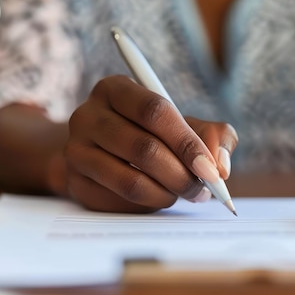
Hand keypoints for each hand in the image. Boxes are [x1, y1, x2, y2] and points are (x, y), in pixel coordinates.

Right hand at [64, 75, 237, 212]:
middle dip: (182, 175)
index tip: (210, 169)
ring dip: (167, 194)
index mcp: (115, 89)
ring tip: (183, 194)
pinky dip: (148, 205)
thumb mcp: (186, 125)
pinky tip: (158, 197)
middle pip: (143, 148)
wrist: (105, 153)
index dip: (186, 142)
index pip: (154, 111)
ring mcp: (76, 150)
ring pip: (130, 180)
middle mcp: (87, 115)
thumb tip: (220, 166)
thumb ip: (213, 136)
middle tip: (203, 190)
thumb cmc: (154, 135)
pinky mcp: (75, 182)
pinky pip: (119, 202)